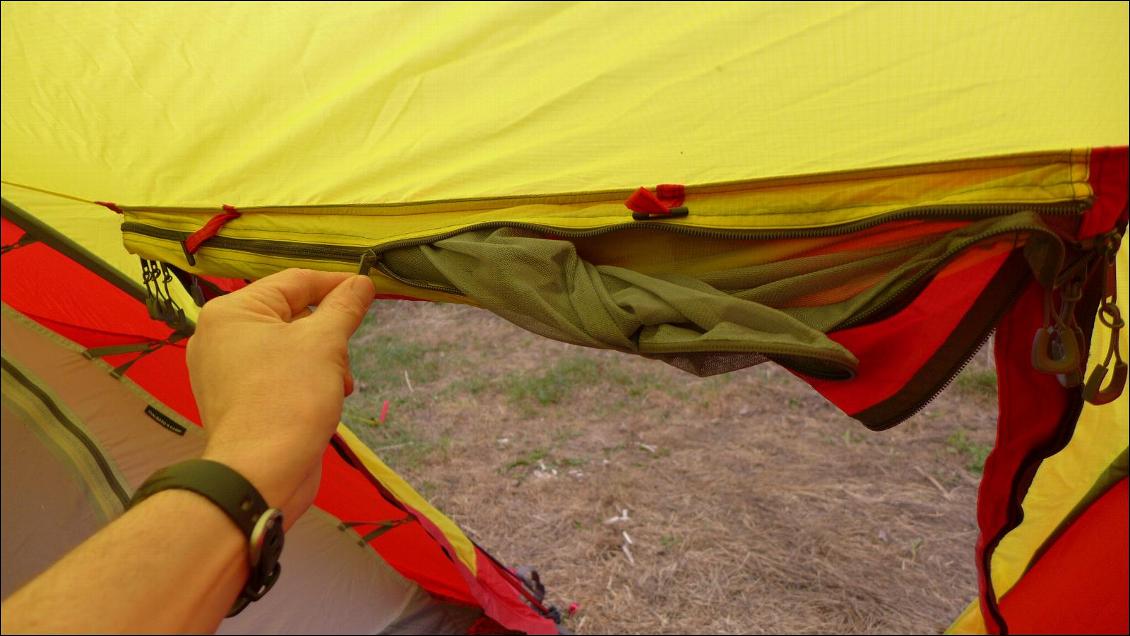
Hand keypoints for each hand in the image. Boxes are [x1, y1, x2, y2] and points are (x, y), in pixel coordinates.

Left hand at [186, 269, 374, 527]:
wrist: (260, 473)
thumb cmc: (289, 397)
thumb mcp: (325, 344)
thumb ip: (344, 307)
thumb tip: (362, 282)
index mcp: (231, 311)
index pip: (294, 282)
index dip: (336, 284)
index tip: (369, 290)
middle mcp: (219, 336)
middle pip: (290, 315)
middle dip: (328, 335)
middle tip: (346, 357)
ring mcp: (223, 371)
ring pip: (287, 347)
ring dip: (322, 361)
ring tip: (339, 386)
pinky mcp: (235, 400)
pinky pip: (276, 373)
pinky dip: (304, 380)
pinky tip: (325, 400)